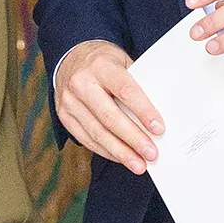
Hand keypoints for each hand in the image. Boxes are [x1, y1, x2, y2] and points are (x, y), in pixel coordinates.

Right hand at [54, 38, 164, 175]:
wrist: (71, 58)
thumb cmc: (104, 62)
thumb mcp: (122, 62)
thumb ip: (137, 83)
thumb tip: (159, 114)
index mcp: (100, 66)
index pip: (125, 90)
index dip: (143, 111)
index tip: (159, 129)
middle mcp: (81, 83)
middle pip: (110, 117)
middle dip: (133, 138)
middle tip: (151, 154)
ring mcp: (69, 101)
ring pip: (97, 132)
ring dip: (120, 152)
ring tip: (138, 164)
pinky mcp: (64, 116)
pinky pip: (86, 139)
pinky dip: (106, 151)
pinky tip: (121, 158)